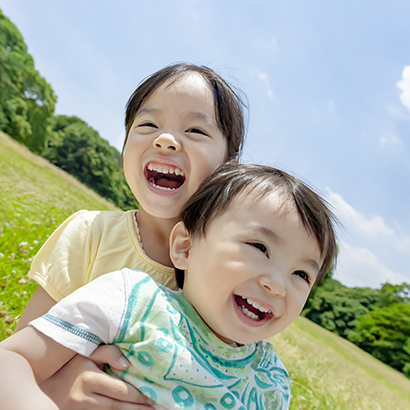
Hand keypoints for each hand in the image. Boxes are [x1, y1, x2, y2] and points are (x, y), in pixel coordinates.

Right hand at [40, 345, 154, 408]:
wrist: (47, 388)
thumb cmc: (72, 367)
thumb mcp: (88, 354)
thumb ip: (109, 352)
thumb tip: (128, 364)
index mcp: (89, 379)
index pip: (120, 390)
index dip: (138, 395)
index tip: (153, 396)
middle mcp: (84, 398)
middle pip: (118, 407)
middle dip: (138, 408)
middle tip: (156, 407)